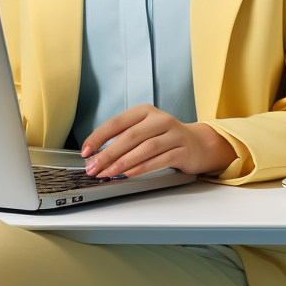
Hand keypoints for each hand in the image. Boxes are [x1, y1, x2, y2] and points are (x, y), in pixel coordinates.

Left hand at [81, 106, 236, 178]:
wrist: (199, 144)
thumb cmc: (165, 138)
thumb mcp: (144, 131)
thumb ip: (124, 139)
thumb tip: (97, 155)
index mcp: (145, 111)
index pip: (117, 122)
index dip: (98, 137)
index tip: (86, 151)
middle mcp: (160, 119)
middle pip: (129, 136)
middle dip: (107, 154)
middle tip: (93, 167)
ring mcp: (173, 134)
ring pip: (144, 148)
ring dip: (123, 163)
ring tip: (108, 173)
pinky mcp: (182, 150)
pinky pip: (159, 159)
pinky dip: (142, 167)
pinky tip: (129, 174)